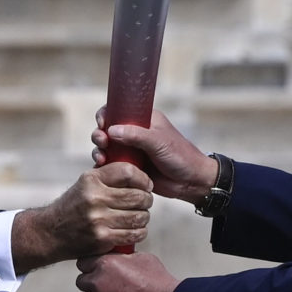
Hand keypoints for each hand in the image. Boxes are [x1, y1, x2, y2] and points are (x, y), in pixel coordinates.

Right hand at [11, 163, 152, 271]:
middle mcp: (94, 198)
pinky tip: (136, 229)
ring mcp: (99, 219)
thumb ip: (109, 176)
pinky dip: (139, 232)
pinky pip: (134, 234)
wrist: (51, 232)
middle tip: (145, 201)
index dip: (143, 178)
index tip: (146, 184)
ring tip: (140, 215)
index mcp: (91, 180)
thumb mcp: (85, 183)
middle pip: (137, 196)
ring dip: (144, 216)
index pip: (128, 172)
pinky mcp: (102, 238)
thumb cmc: (73, 205)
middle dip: (146, 199)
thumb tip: (138, 172)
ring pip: (139, 216)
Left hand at [77, 252, 178, 291]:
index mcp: (104, 264)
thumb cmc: (156, 280)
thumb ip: (120, 257)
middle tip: (108, 282)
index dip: (91, 265)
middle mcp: (97, 282)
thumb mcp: (139, 258)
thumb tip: (116, 256)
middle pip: (82, 281)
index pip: (83, 262)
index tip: (97, 267)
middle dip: (92, 281)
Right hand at [92, 108, 219, 201]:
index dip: (106, 114)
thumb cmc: (180, 156)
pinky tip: (102, 167)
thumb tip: (111, 130)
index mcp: (144, 119)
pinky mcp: (130, 167)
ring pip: (107, 147)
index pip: (119, 110)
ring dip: (99, 150)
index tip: (102, 122)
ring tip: (102, 157)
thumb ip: (136, 135)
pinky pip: (111, 164)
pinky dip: (104, 165)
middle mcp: (135, 133)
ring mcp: (132, 150)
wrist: (191, 182)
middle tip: (102, 141)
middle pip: (108, 129)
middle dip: (100, 134)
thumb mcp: (159, 142)